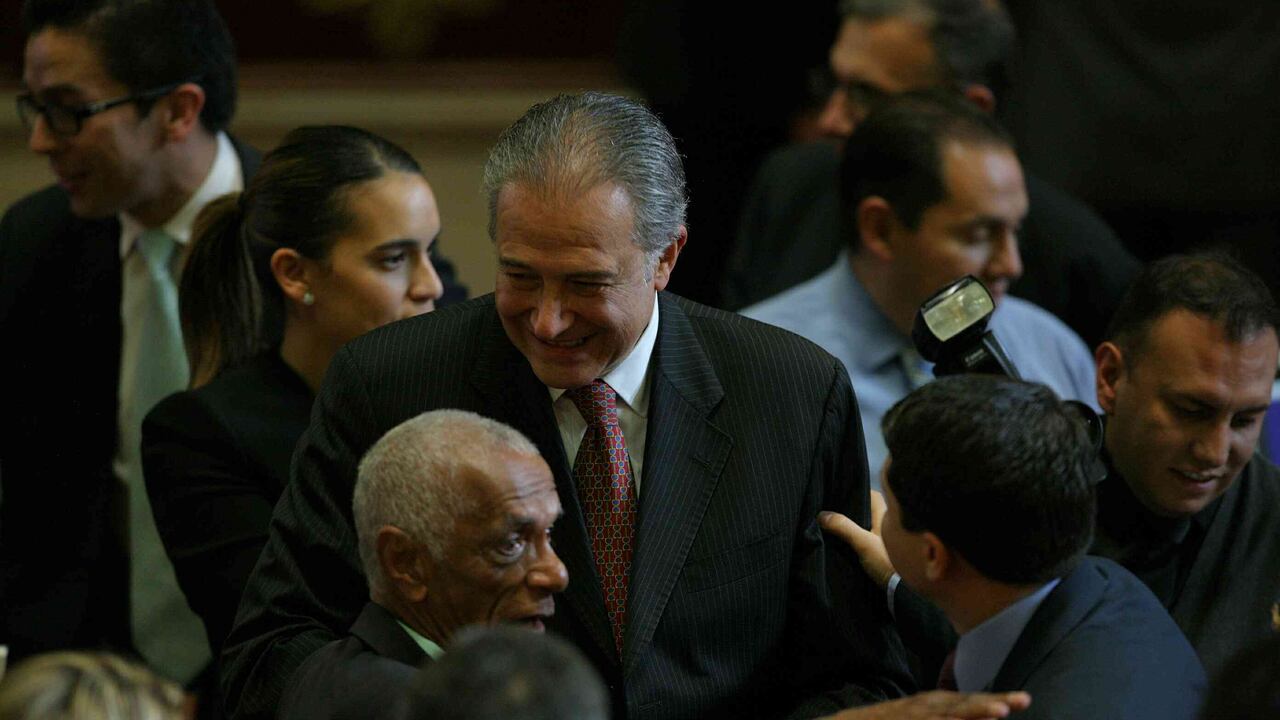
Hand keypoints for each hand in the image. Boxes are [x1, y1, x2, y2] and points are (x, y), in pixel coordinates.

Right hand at [819, 491, 892, 588]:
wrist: (904, 591)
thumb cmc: (888, 562)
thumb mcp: (863, 543)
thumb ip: (843, 527)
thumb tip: (822, 515)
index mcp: (887, 516)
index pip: (873, 495)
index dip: (858, 492)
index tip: (841, 493)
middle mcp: (889, 525)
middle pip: (869, 511)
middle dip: (853, 510)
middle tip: (834, 511)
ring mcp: (887, 541)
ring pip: (868, 527)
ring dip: (855, 527)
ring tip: (835, 527)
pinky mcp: (884, 555)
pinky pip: (869, 542)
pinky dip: (859, 541)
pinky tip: (847, 546)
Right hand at [820, 690, 1031, 719]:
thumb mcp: (918, 715)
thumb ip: (943, 715)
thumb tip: (977, 717)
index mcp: (930, 706)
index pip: (966, 702)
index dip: (994, 700)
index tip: (1024, 700)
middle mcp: (920, 707)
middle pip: (959, 704)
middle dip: (990, 701)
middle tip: (1021, 700)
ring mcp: (908, 716)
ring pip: (942, 713)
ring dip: (970, 711)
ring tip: (998, 712)